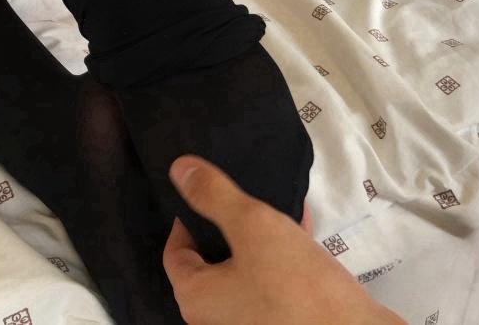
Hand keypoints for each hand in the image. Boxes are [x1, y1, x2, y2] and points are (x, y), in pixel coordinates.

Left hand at [163, 155, 404, 324]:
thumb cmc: (296, 284)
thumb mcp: (253, 225)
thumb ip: (215, 196)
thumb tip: (179, 169)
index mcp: (196, 298)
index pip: (175, 252)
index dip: (188, 218)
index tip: (209, 193)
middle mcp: (215, 318)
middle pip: (211, 260)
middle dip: (229, 225)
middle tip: (245, 196)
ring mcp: (248, 323)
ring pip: (244, 269)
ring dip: (259, 238)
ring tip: (278, 207)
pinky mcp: (280, 321)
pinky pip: (271, 283)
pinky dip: (280, 258)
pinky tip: (303, 230)